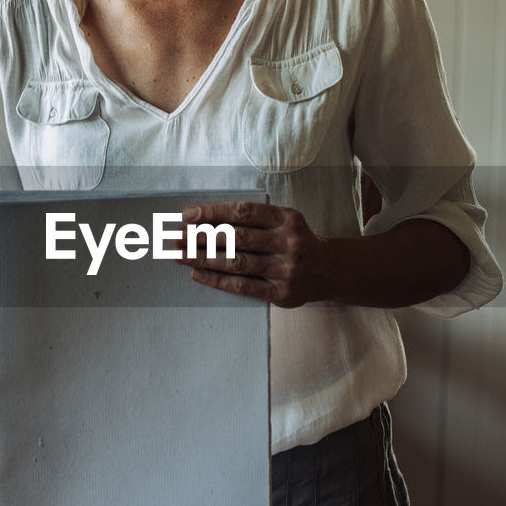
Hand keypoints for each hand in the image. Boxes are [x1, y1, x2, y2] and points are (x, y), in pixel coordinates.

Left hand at [179, 200, 331, 308]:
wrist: (330, 270)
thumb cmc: (296, 240)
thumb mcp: (284, 221)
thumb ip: (254, 219)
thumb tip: (205, 220)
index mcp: (287, 219)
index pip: (244, 212)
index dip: (213, 212)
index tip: (187, 214)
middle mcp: (288, 243)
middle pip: (237, 238)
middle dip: (201, 236)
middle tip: (175, 236)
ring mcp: (286, 270)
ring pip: (236, 262)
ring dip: (203, 258)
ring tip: (179, 254)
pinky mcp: (282, 293)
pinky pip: (243, 286)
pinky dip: (217, 280)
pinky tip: (197, 273)